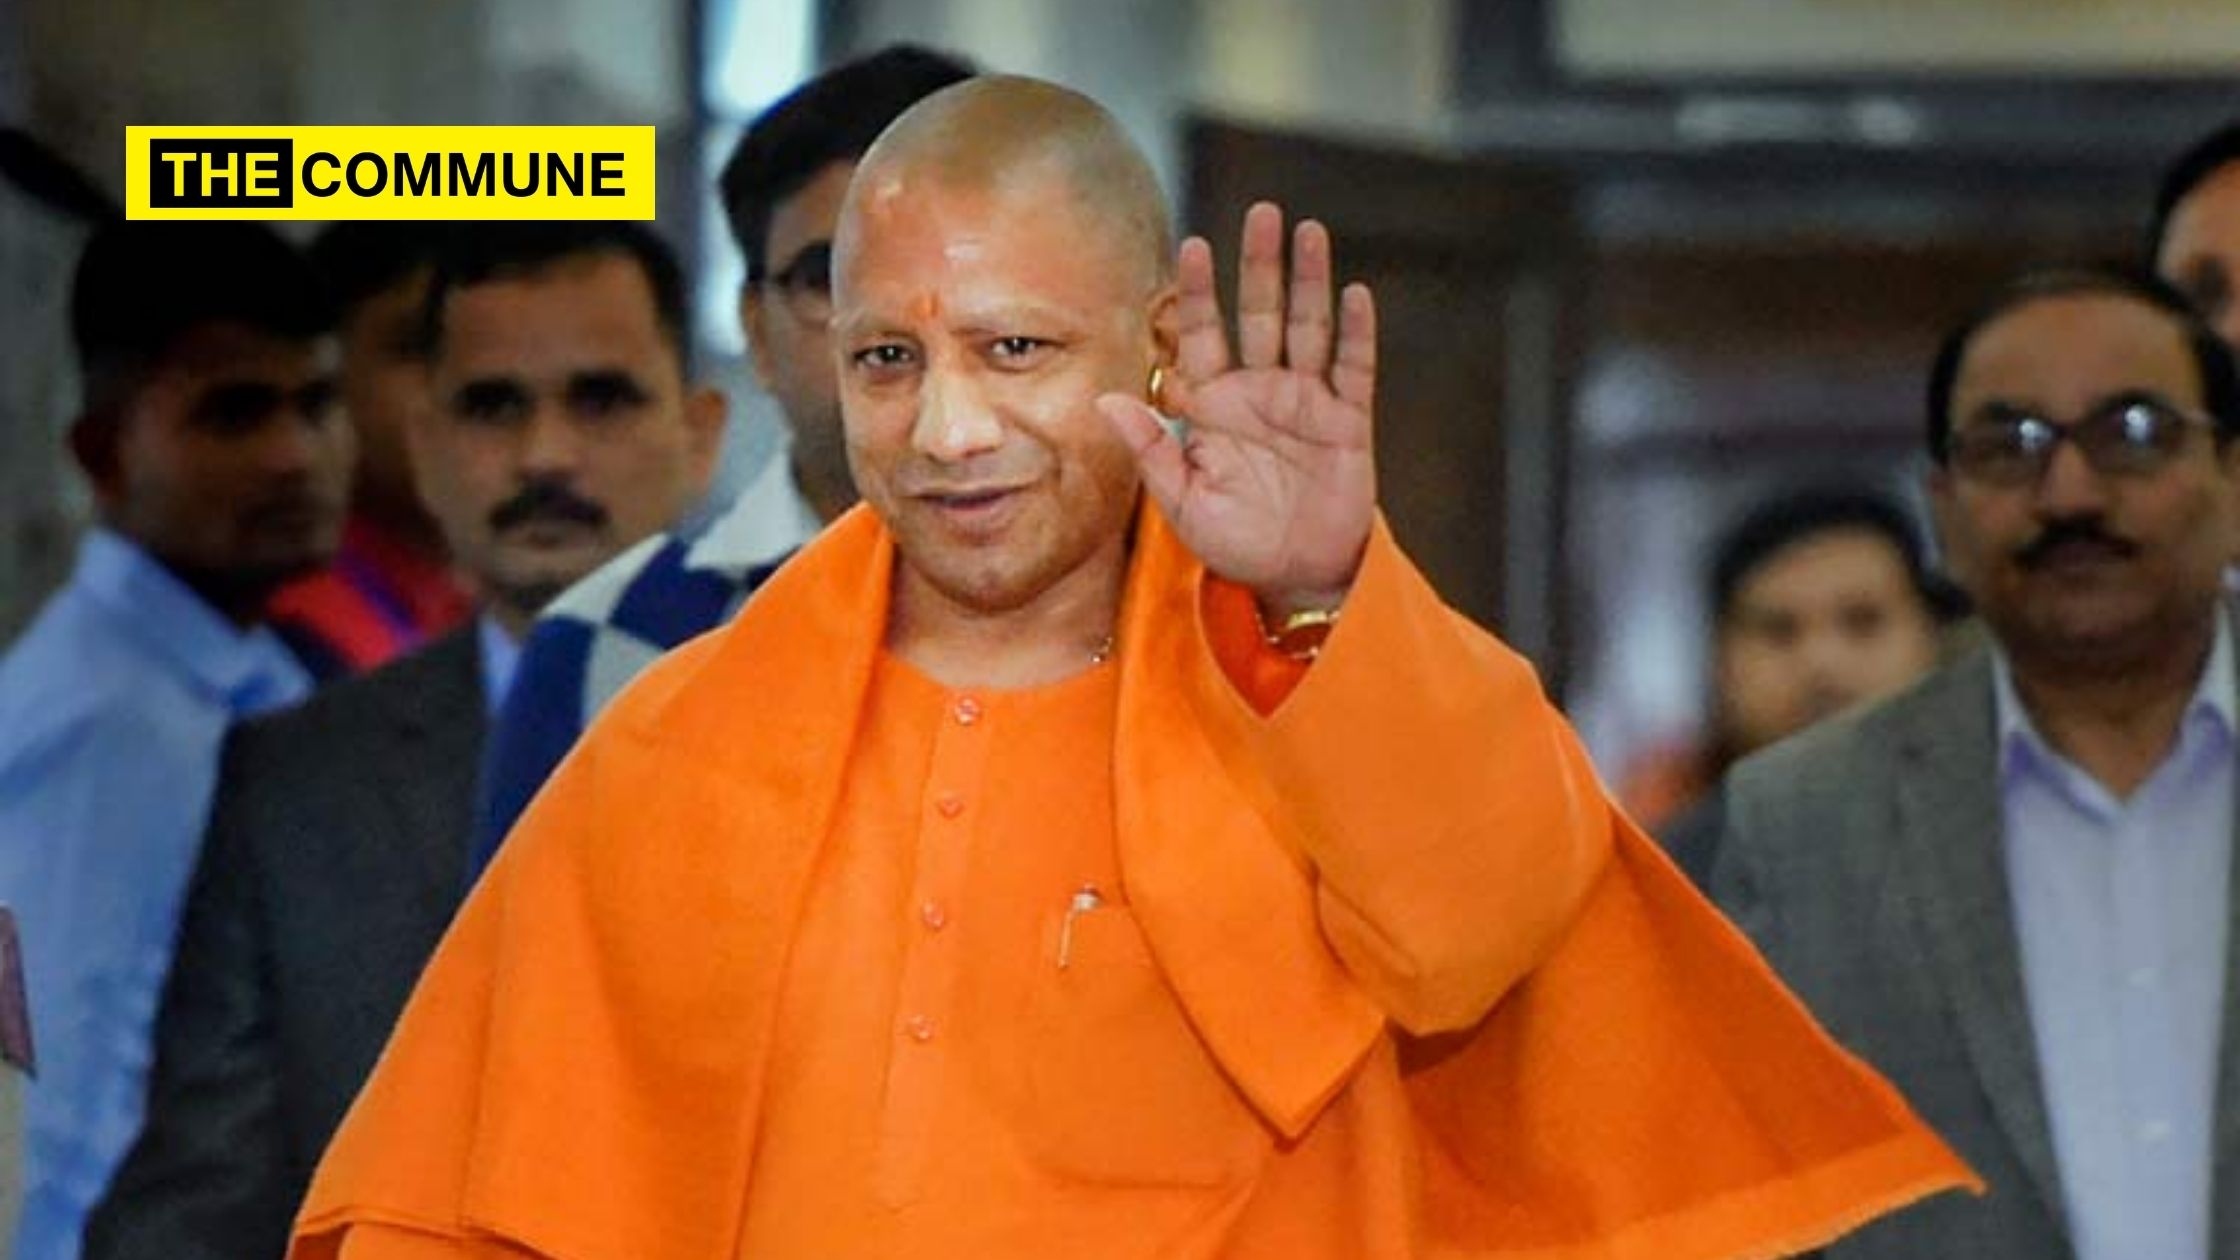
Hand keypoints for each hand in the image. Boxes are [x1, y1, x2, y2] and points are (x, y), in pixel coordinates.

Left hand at [1097, 201, 1376, 613]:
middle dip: (1258, 264)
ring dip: (1309, 280)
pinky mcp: (1347, 422)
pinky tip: (1354, 294)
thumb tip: (1107, 400)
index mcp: (1215, 406)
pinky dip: (1355, 333)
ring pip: (1307, 327)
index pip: (1203, 334)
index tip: (1190, 246)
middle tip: (1261, 212)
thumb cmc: (1235, 542)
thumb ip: (1150, 448)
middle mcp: (1260, 392)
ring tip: (1308, 231)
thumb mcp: (1180, 500)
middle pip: (1259, 314)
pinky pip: (1353, 369)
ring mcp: (1306, 403)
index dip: (1197, 292)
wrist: (1297, 577)